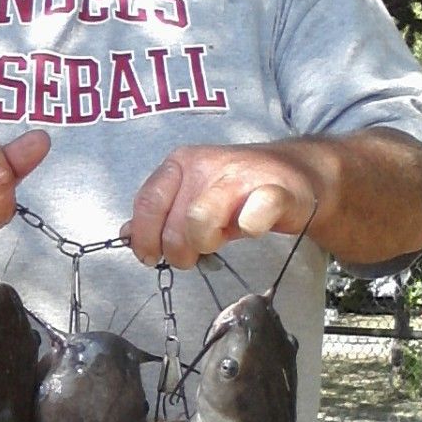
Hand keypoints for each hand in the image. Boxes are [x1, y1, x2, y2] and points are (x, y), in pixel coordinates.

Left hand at [122, 144, 319, 269]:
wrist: (297, 176)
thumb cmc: (237, 194)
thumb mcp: (191, 200)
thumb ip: (159, 215)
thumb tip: (125, 234)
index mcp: (180, 164)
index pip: (147, 204)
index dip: (144, 238)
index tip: (150, 257)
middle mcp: (205, 164)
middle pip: (173, 222)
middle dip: (178, 251)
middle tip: (193, 254)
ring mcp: (240, 175)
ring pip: (201, 220)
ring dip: (206, 243)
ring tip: (219, 241)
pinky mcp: (274, 190)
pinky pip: (251, 217)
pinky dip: (248, 229)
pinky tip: (250, 227)